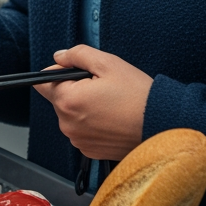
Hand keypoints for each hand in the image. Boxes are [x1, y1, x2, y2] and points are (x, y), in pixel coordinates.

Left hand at [33, 45, 153, 160]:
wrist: (162, 125)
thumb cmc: (138, 96)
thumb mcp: (108, 63)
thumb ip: (77, 54)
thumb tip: (59, 57)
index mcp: (67, 101)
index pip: (43, 82)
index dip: (59, 73)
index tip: (77, 72)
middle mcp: (68, 124)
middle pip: (59, 99)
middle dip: (75, 90)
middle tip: (103, 87)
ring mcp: (79, 140)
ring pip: (72, 116)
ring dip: (84, 108)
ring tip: (112, 104)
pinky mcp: (90, 151)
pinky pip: (83, 131)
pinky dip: (93, 124)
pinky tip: (113, 119)